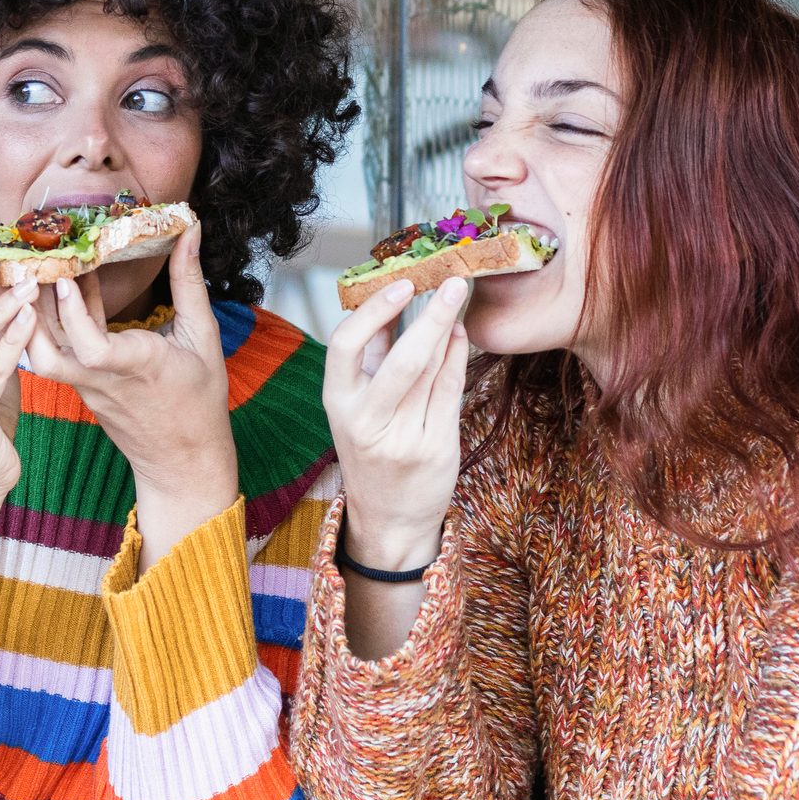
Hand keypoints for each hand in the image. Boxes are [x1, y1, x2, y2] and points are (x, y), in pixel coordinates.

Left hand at [29, 225, 237, 559]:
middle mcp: (102, 379)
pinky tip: (59, 287)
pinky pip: (54, 354)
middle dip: (28, 310)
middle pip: (45, 355)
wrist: (182, 459)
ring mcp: (85, 386)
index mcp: (137, 367)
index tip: (65, 279)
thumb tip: (189, 231)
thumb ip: (190, 283)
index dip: (74, 314)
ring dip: (30, 314)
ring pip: (40, 355)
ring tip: (34, 268)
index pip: (93, 348)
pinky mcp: (79, 387)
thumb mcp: (203, 336)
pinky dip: (49, 321)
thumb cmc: (198, 399)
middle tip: (26, 261)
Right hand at [323, 276, 472, 570]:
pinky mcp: (437, 448)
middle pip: (405, 359)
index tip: (402, 285)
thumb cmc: (371, 450)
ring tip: (457, 300)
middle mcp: (369, 423)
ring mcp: (406, 438)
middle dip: (434, 314)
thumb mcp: (355, 406)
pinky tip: (460, 335)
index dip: (375, 311)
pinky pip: (452, 390)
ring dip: (449, 329)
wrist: (389, 517)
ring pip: (434, 371)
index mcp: (339, 405)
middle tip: (455, 281)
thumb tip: (389, 300)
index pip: (345, 346)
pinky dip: (458, 357)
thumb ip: (371, 356)